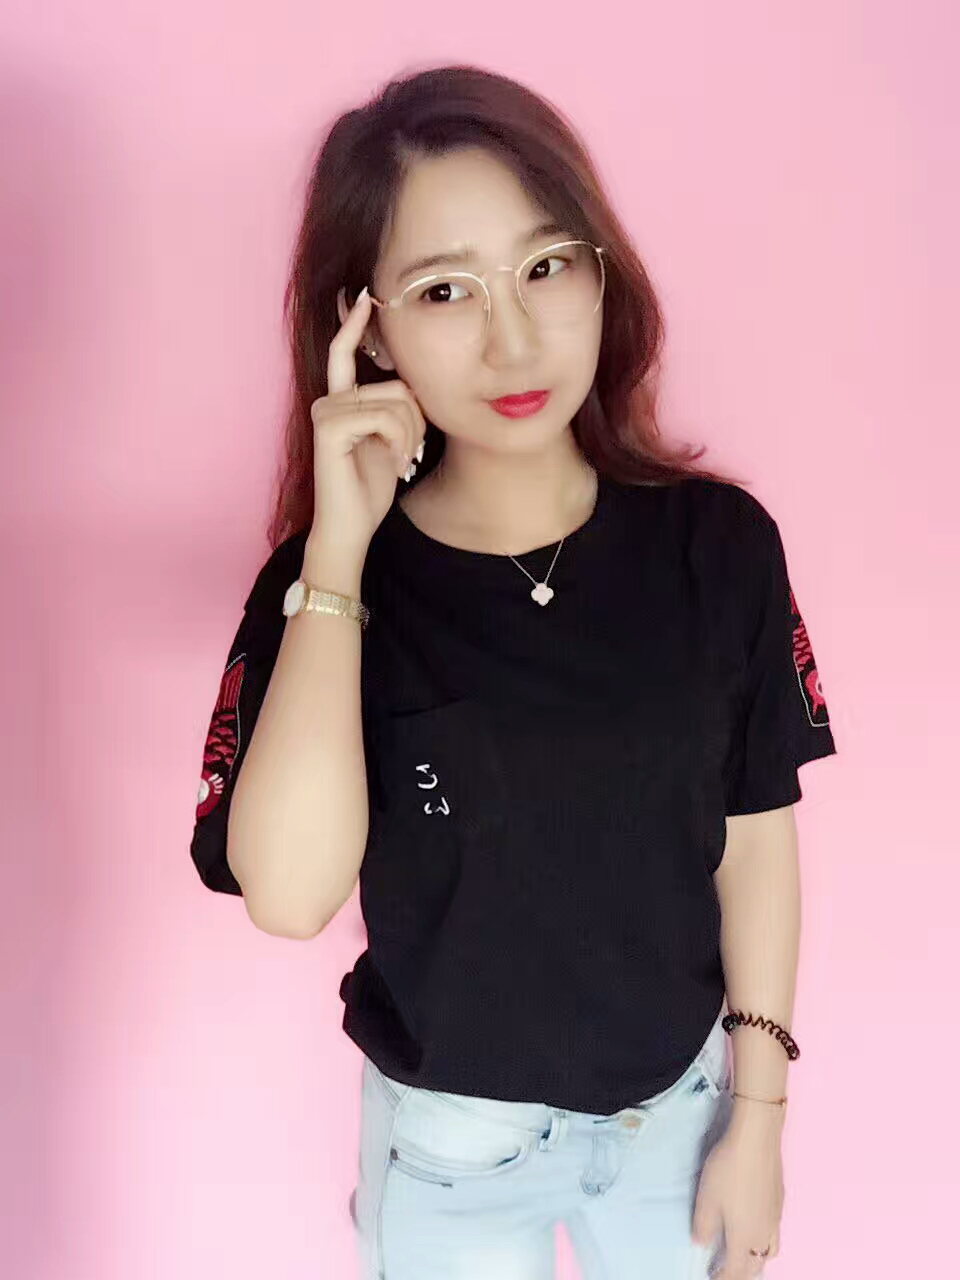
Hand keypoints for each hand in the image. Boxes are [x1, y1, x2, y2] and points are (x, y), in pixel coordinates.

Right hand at [309, 285, 426, 558]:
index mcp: (341, 402)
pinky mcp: (329, 426)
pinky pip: (384, 416)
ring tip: (401, 460)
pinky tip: (396, 463)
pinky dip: (400, 441)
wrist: (350, 526)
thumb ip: (396, 409)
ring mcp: (326, 411)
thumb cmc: (370, 488)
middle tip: (409, 451)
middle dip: (417, 420)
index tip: (366, 295)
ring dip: (411, 434)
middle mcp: (328, 400)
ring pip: (395, 401)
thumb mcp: (391, 440)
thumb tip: (411, 384)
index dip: (355, 324)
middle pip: (398, 386)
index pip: (344, 352)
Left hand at [691, 1120, 783, 1277]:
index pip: (735, 1270)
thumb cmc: (729, 1168)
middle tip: (727, 1271)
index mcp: (744, 1237)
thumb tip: (701, 1242)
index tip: (713, 1278)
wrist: (756, 1140)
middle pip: (755, 1265)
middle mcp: (763, 1232)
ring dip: (756, 1258)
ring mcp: (775, 1217)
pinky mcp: (779, 1201)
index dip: (723, 1278)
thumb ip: (703, 1225)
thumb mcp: (707, 1198)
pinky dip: (764, 1240)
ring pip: (769, 1250)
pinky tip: (755, 1225)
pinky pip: (775, 1232)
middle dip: (741, 1273)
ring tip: (744, 1254)